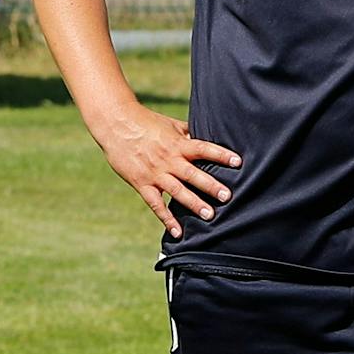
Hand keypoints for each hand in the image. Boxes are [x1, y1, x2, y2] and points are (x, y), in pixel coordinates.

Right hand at [96, 105, 240, 240]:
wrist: (115, 124)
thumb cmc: (145, 121)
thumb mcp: (169, 124)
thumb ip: (187, 133)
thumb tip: (205, 135)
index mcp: (177, 143)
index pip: (203, 148)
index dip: (220, 155)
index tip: (237, 162)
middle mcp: (168, 159)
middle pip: (193, 174)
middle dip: (211, 185)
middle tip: (227, 196)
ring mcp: (155, 173)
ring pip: (177, 190)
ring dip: (194, 203)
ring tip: (210, 215)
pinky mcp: (141, 183)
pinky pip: (155, 204)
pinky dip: (166, 219)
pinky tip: (177, 232)